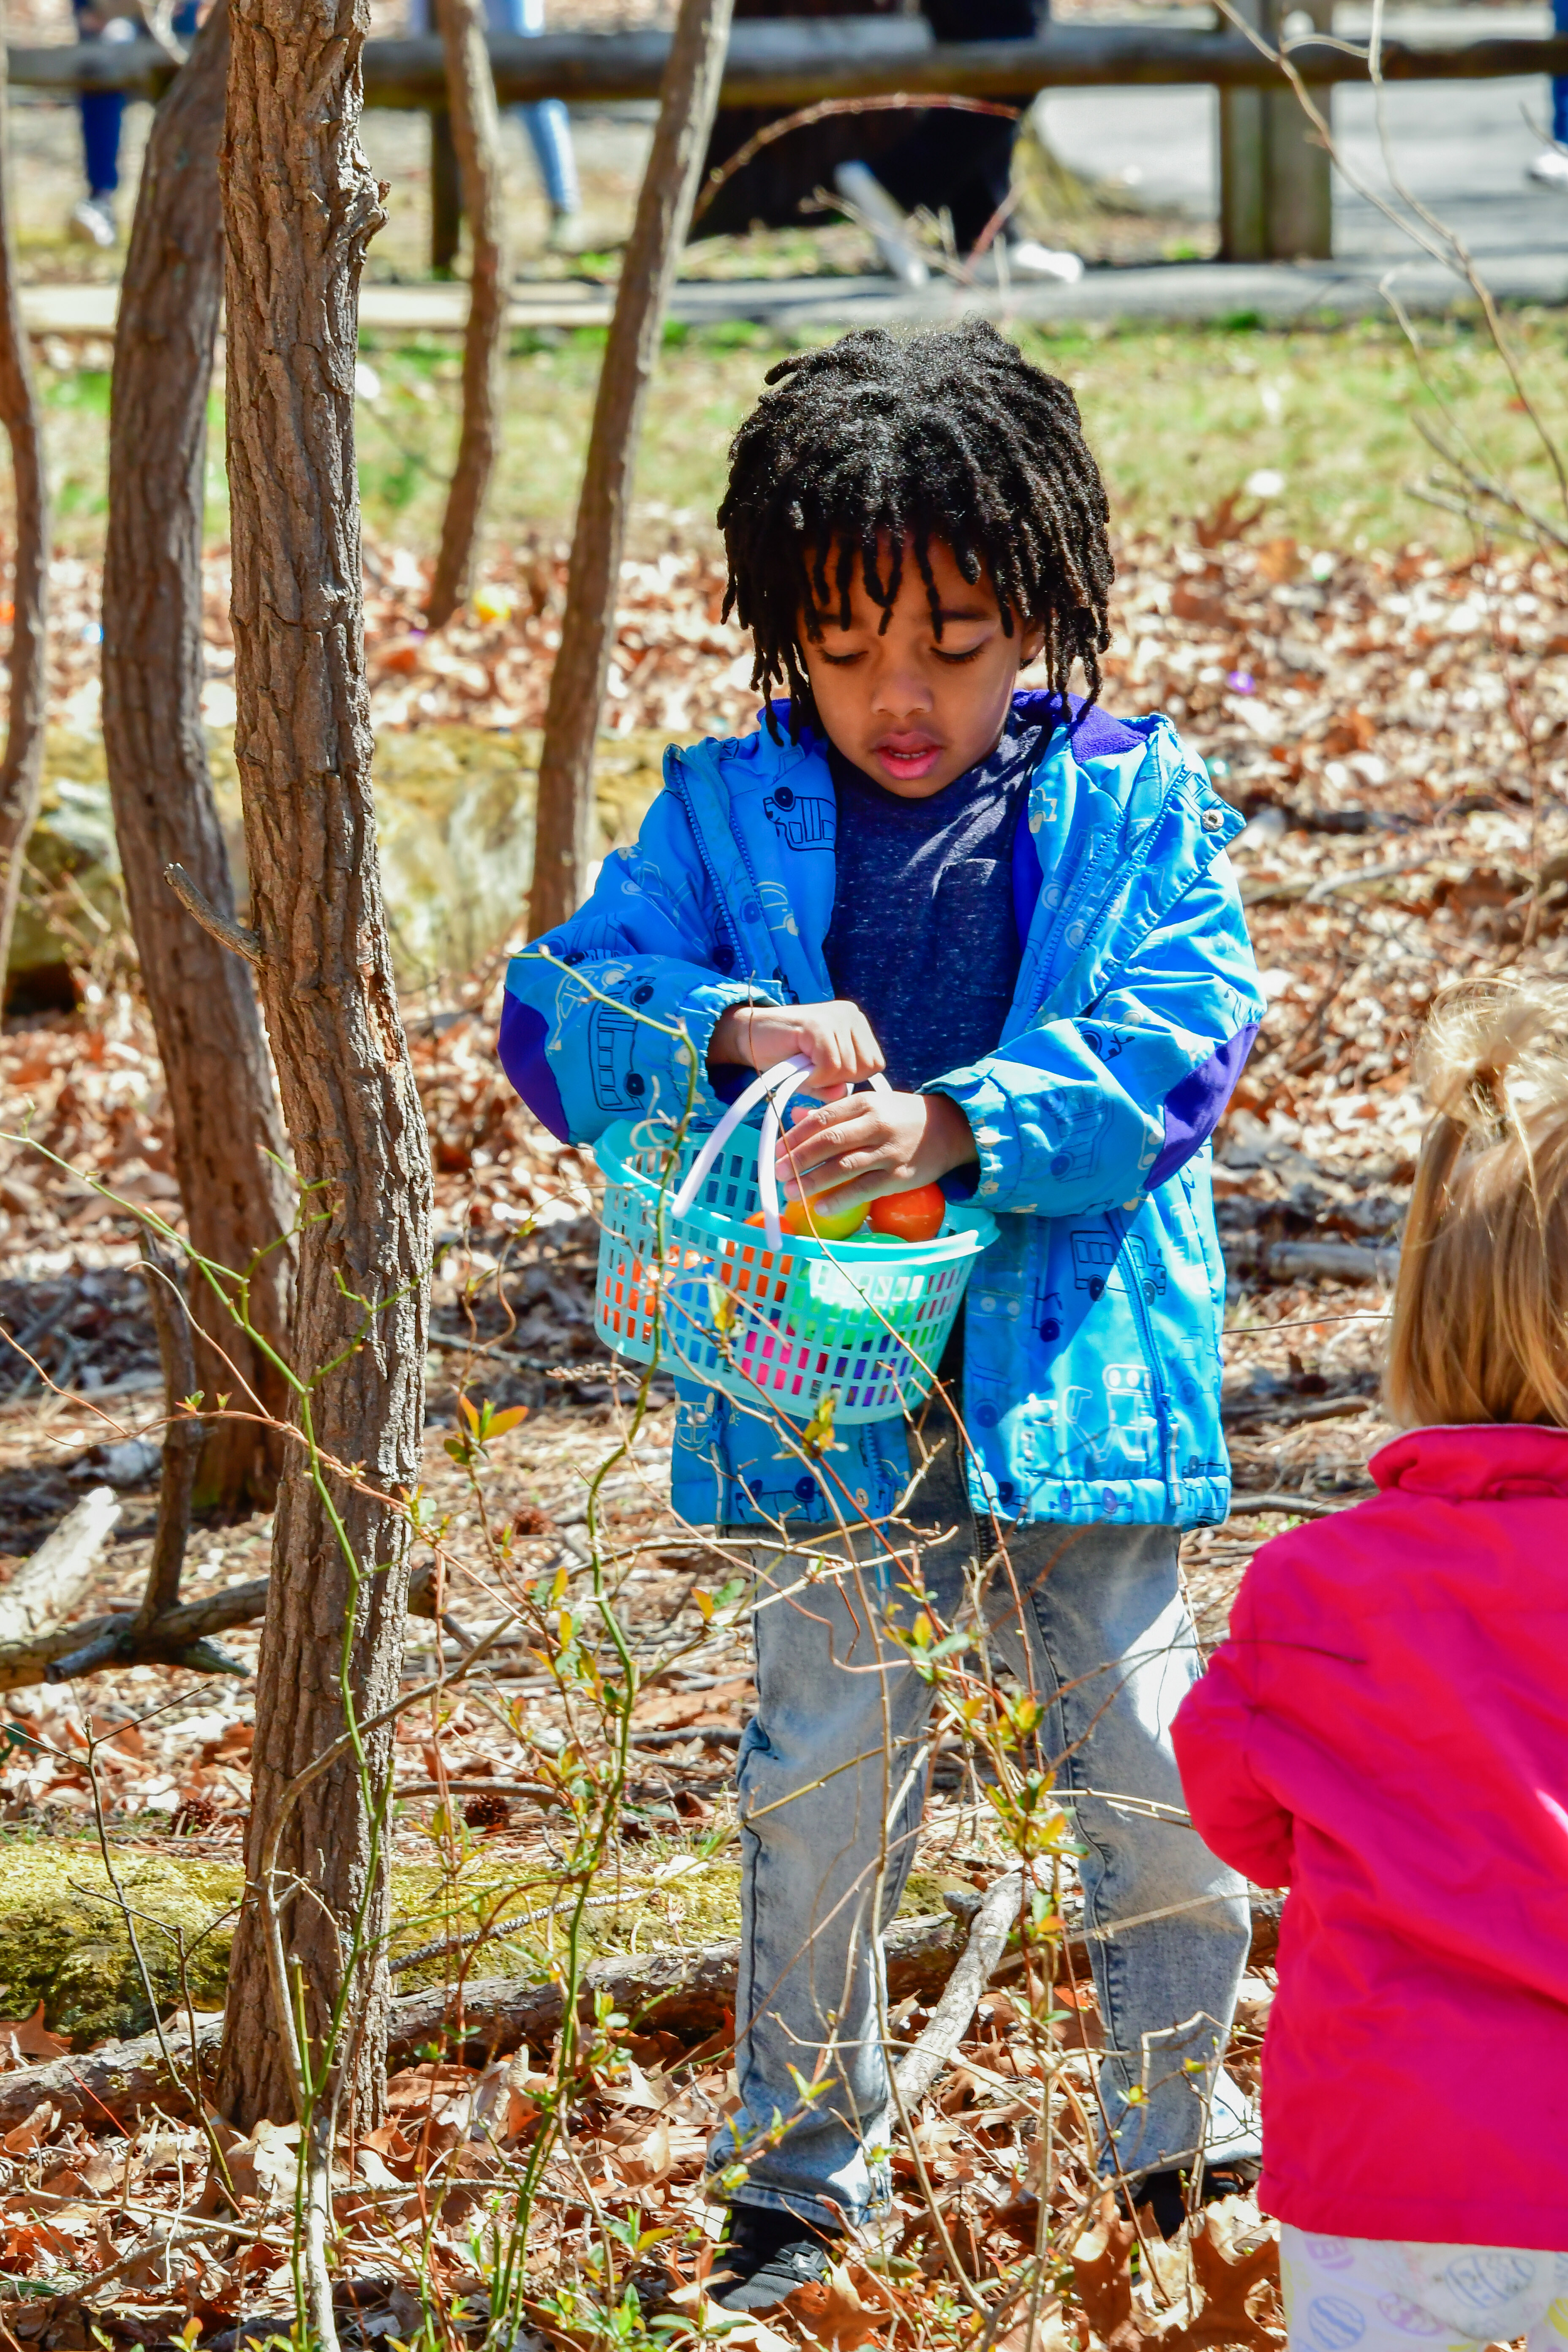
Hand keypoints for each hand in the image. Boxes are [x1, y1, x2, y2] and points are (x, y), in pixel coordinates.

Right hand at [708, 1000, 883, 1098]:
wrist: (749, 1037)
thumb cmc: (785, 1056)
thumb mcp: (817, 1075)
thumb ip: (835, 1086)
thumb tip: (844, 1093)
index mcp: (856, 1023)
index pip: (875, 1063)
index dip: (851, 1078)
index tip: (826, 1073)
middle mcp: (850, 1014)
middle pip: (867, 1067)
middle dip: (840, 1079)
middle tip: (814, 1070)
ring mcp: (835, 1016)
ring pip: (849, 1068)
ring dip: (824, 1078)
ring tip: (804, 1066)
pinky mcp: (818, 1024)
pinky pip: (831, 1065)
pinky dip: (815, 1077)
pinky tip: (799, 1067)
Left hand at [774, 1089, 977, 1211]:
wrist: (950, 1127)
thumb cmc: (901, 1116)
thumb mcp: (871, 1104)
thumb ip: (835, 1112)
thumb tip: (796, 1118)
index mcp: (865, 1103)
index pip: (823, 1118)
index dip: (796, 1135)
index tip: (776, 1150)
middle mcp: (876, 1124)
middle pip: (829, 1141)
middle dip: (798, 1159)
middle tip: (776, 1173)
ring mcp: (889, 1151)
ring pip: (844, 1167)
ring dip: (813, 1181)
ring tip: (792, 1192)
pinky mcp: (900, 1175)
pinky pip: (865, 1189)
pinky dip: (841, 1200)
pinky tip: (822, 1208)